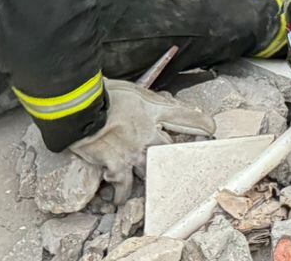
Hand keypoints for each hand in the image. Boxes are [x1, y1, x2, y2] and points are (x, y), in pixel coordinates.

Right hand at [68, 81, 213, 200]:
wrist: (78, 109)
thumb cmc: (103, 95)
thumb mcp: (134, 90)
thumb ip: (151, 100)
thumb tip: (165, 103)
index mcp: (154, 112)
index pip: (185, 117)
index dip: (200, 124)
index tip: (212, 129)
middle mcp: (148, 134)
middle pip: (172, 150)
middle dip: (181, 159)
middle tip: (189, 167)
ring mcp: (134, 152)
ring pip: (151, 170)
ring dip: (154, 178)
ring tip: (161, 188)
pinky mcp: (116, 166)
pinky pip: (124, 185)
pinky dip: (122, 194)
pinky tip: (121, 200)